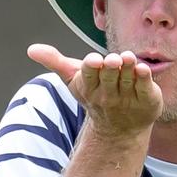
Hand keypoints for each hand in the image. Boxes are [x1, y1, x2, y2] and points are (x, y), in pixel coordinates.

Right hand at [27, 44, 162, 136]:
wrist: (120, 127)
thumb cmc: (95, 94)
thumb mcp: (74, 78)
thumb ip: (55, 62)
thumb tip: (30, 49)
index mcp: (90, 86)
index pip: (89, 75)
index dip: (92, 67)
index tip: (93, 60)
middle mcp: (108, 93)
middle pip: (108, 77)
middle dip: (110, 67)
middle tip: (113, 59)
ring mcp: (128, 98)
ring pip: (128, 80)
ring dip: (128, 68)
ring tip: (128, 58)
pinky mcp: (146, 100)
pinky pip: (144, 88)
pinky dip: (144, 78)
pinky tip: (143, 69)